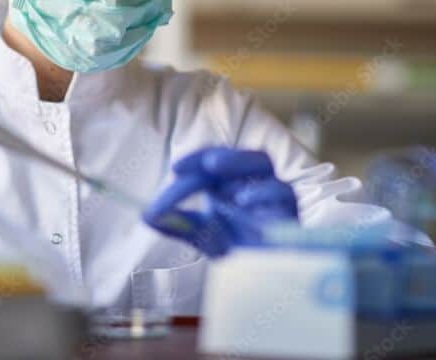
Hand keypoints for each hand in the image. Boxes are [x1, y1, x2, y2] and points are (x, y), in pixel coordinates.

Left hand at [143, 147, 298, 256]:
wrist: (267, 281)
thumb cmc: (238, 251)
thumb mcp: (203, 236)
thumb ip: (179, 224)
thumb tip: (147, 215)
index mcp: (233, 181)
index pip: (215, 161)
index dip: (196, 159)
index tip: (175, 169)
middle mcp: (254, 182)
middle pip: (239, 153)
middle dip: (217, 154)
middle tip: (192, 164)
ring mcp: (273, 195)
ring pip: (262, 162)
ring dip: (237, 161)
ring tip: (214, 167)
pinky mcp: (289, 213)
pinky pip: (282, 193)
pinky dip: (262, 192)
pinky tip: (242, 200)